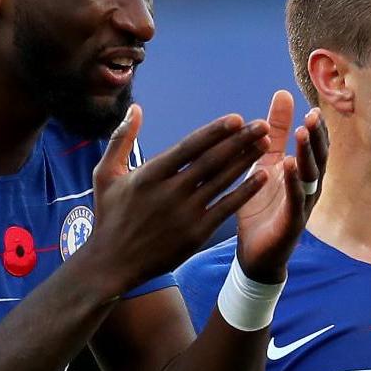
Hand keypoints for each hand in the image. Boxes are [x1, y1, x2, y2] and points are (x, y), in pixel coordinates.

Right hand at [86, 107, 269, 293]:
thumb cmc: (109, 215)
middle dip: (240, 140)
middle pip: (212, 161)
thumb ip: (121, 138)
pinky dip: (246, 191)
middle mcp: (170, 192)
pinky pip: (226, 207)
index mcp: (150, 174)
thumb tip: (135, 107)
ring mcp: (184, 214)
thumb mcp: (105, 174)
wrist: (112, 263)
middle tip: (263, 125)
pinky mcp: (196, 234)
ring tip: (264, 144)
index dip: (215, 132)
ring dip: (246, 160)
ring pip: (222, 181)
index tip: (237, 119)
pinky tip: (262, 176)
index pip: (189, 147)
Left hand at [232, 90, 325, 283]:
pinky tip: (289, 165)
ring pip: (311, 176)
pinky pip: (296, 199)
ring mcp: (303, 205)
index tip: (312, 107)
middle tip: (312, 115)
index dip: (316, 128)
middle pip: (319, 158)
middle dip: (316, 136)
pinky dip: (294, 181)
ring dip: (307, 153)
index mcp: (303, 173)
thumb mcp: (265, 162)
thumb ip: (276, 132)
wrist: (255, 253)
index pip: (315, 146)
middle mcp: (309, 188)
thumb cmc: (262, 207)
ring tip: (301, 132)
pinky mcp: (292, 222)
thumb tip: (283, 94)